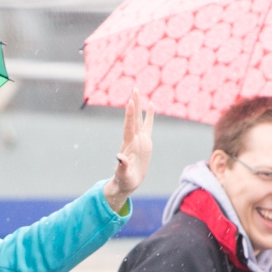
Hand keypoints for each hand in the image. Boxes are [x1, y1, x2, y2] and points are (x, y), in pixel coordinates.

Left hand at [103, 90, 153, 213]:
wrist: (127, 182)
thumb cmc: (123, 180)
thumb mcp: (123, 175)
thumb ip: (122, 167)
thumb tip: (119, 157)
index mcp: (128, 146)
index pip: (129, 127)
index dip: (130, 115)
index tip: (130, 102)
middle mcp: (133, 139)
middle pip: (134, 118)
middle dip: (134, 104)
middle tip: (134, 88)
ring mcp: (139, 139)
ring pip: (140, 119)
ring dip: (139, 105)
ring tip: (137, 90)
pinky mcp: (145, 142)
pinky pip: (148, 126)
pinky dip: (150, 115)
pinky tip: (151, 104)